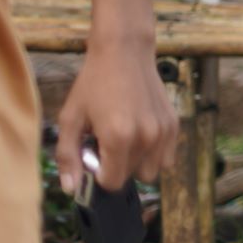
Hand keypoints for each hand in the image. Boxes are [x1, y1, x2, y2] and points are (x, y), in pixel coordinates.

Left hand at [56, 33, 176, 193]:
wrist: (124, 53)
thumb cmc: (93, 84)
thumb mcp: (70, 119)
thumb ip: (68, 157)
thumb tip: (71, 189)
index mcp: (119, 138)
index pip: (111, 182)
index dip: (98, 174)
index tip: (93, 155)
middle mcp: (146, 138)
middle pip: (132, 178)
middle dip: (117, 168)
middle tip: (106, 144)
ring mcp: (164, 132)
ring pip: (152, 170)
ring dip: (137, 163)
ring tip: (124, 139)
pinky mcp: (174, 124)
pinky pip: (166, 157)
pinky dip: (153, 153)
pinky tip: (139, 132)